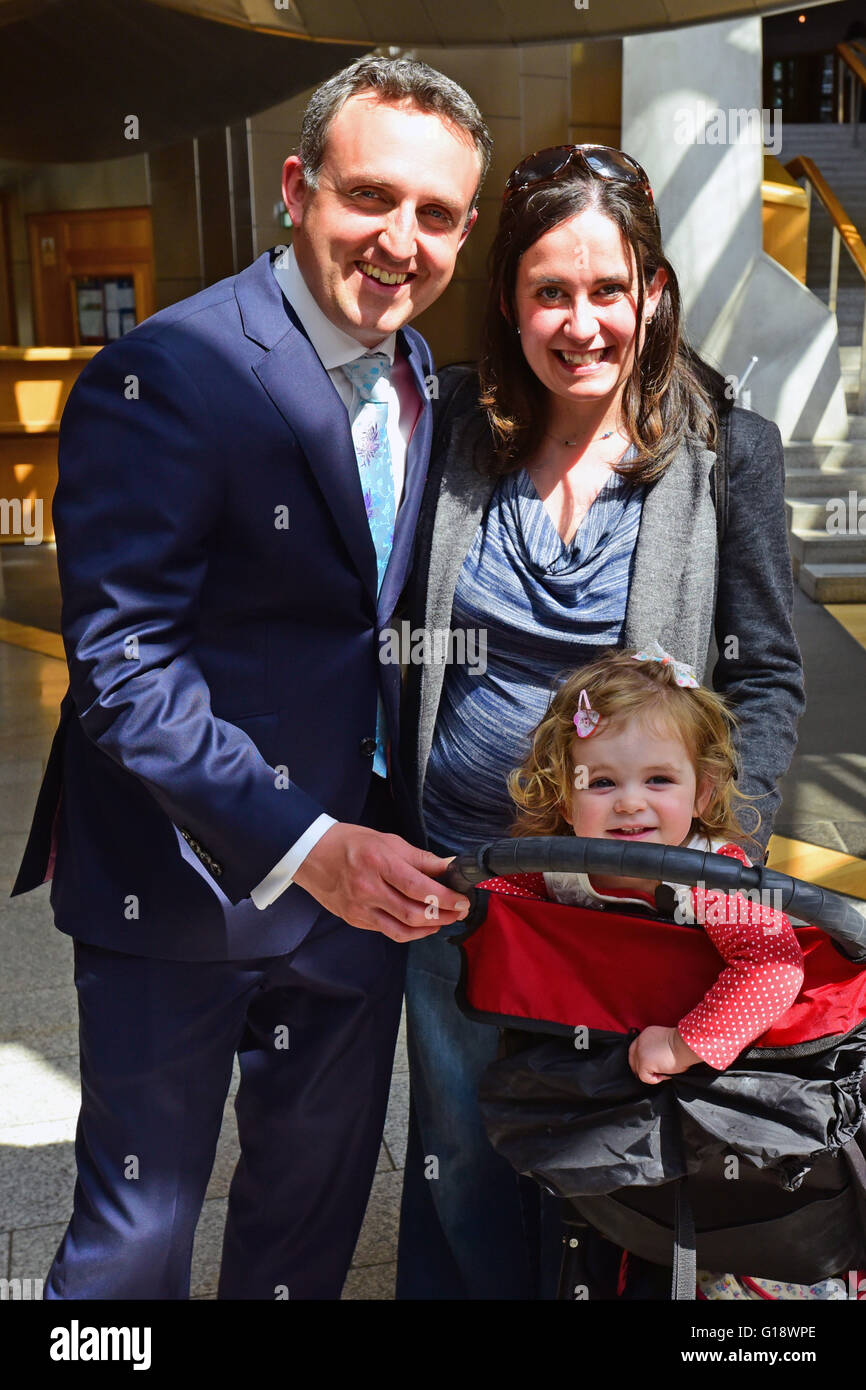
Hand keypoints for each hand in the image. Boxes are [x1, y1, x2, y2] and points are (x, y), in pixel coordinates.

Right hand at [292, 822, 470, 942]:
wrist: (310, 853)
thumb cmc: (351, 842)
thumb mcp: (388, 841)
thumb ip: (421, 858)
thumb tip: (450, 866)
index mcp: (379, 863)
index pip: (419, 887)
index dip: (445, 897)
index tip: (463, 899)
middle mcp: (368, 888)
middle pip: (413, 913)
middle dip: (443, 916)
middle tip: (460, 911)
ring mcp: (359, 908)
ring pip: (401, 930)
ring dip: (429, 929)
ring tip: (445, 920)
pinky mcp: (354, 920)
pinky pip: (387, 931)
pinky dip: (409, 930)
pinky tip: (422, 924)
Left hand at [628, 1026, 701, 1084]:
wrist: (685, 1045)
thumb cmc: (683, 1044)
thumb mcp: (666, 1042)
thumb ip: (657, 1048)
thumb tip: (657, 1061)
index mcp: (647, 1034)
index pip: (636, 1048)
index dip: (640, 1058)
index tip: (650, 1065)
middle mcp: (640, 1042)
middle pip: (632, 1058)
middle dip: (640, 1068)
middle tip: (654, 1074)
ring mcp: (640, 1053)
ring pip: (638, 1069)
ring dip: (651, 1074)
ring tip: (665, 1071)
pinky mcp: (643, 1063)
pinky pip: (644, 1077)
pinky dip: (654, 1079)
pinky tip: (665, 1075)